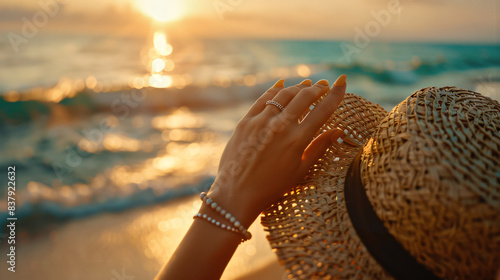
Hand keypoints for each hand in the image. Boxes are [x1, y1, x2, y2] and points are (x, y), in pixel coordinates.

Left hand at [208, 75, 346, 226]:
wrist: (236, 193)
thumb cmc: (272, 187)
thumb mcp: (300, 171)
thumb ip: (319, 148)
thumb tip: (339, 130)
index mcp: (297, 140)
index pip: (322, 110)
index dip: (335, 94)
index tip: (343, 82)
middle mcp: (280, 127)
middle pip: (304, 97)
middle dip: (318, 88)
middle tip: (325, 85)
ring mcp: (261, 122)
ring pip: (284, 94)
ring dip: (298, 87)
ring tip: (307, 85)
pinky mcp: (245, 121)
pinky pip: (263, 99)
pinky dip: (275, 89)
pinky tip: (282, 84)